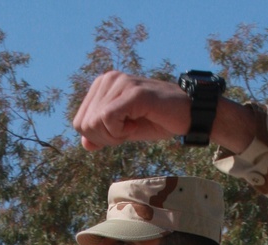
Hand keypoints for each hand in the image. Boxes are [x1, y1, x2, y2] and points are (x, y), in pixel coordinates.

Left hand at [73, 71, 255, 154]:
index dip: (98, 137)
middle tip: (128, 130)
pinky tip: (136, 124)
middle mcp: (109, 79)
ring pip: (95, 122)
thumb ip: (103, 135)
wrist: (187, 114)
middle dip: (105, 138)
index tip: (120, 131)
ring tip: (134, 124)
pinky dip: (120, 132)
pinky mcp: (132, 92)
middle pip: (85, 124)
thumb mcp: (124, 131)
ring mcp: (120, 83)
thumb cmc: (157, 120)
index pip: (80, 122)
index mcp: (103, 85)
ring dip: (115, 135)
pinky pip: (109, 120)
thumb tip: (85, 143)